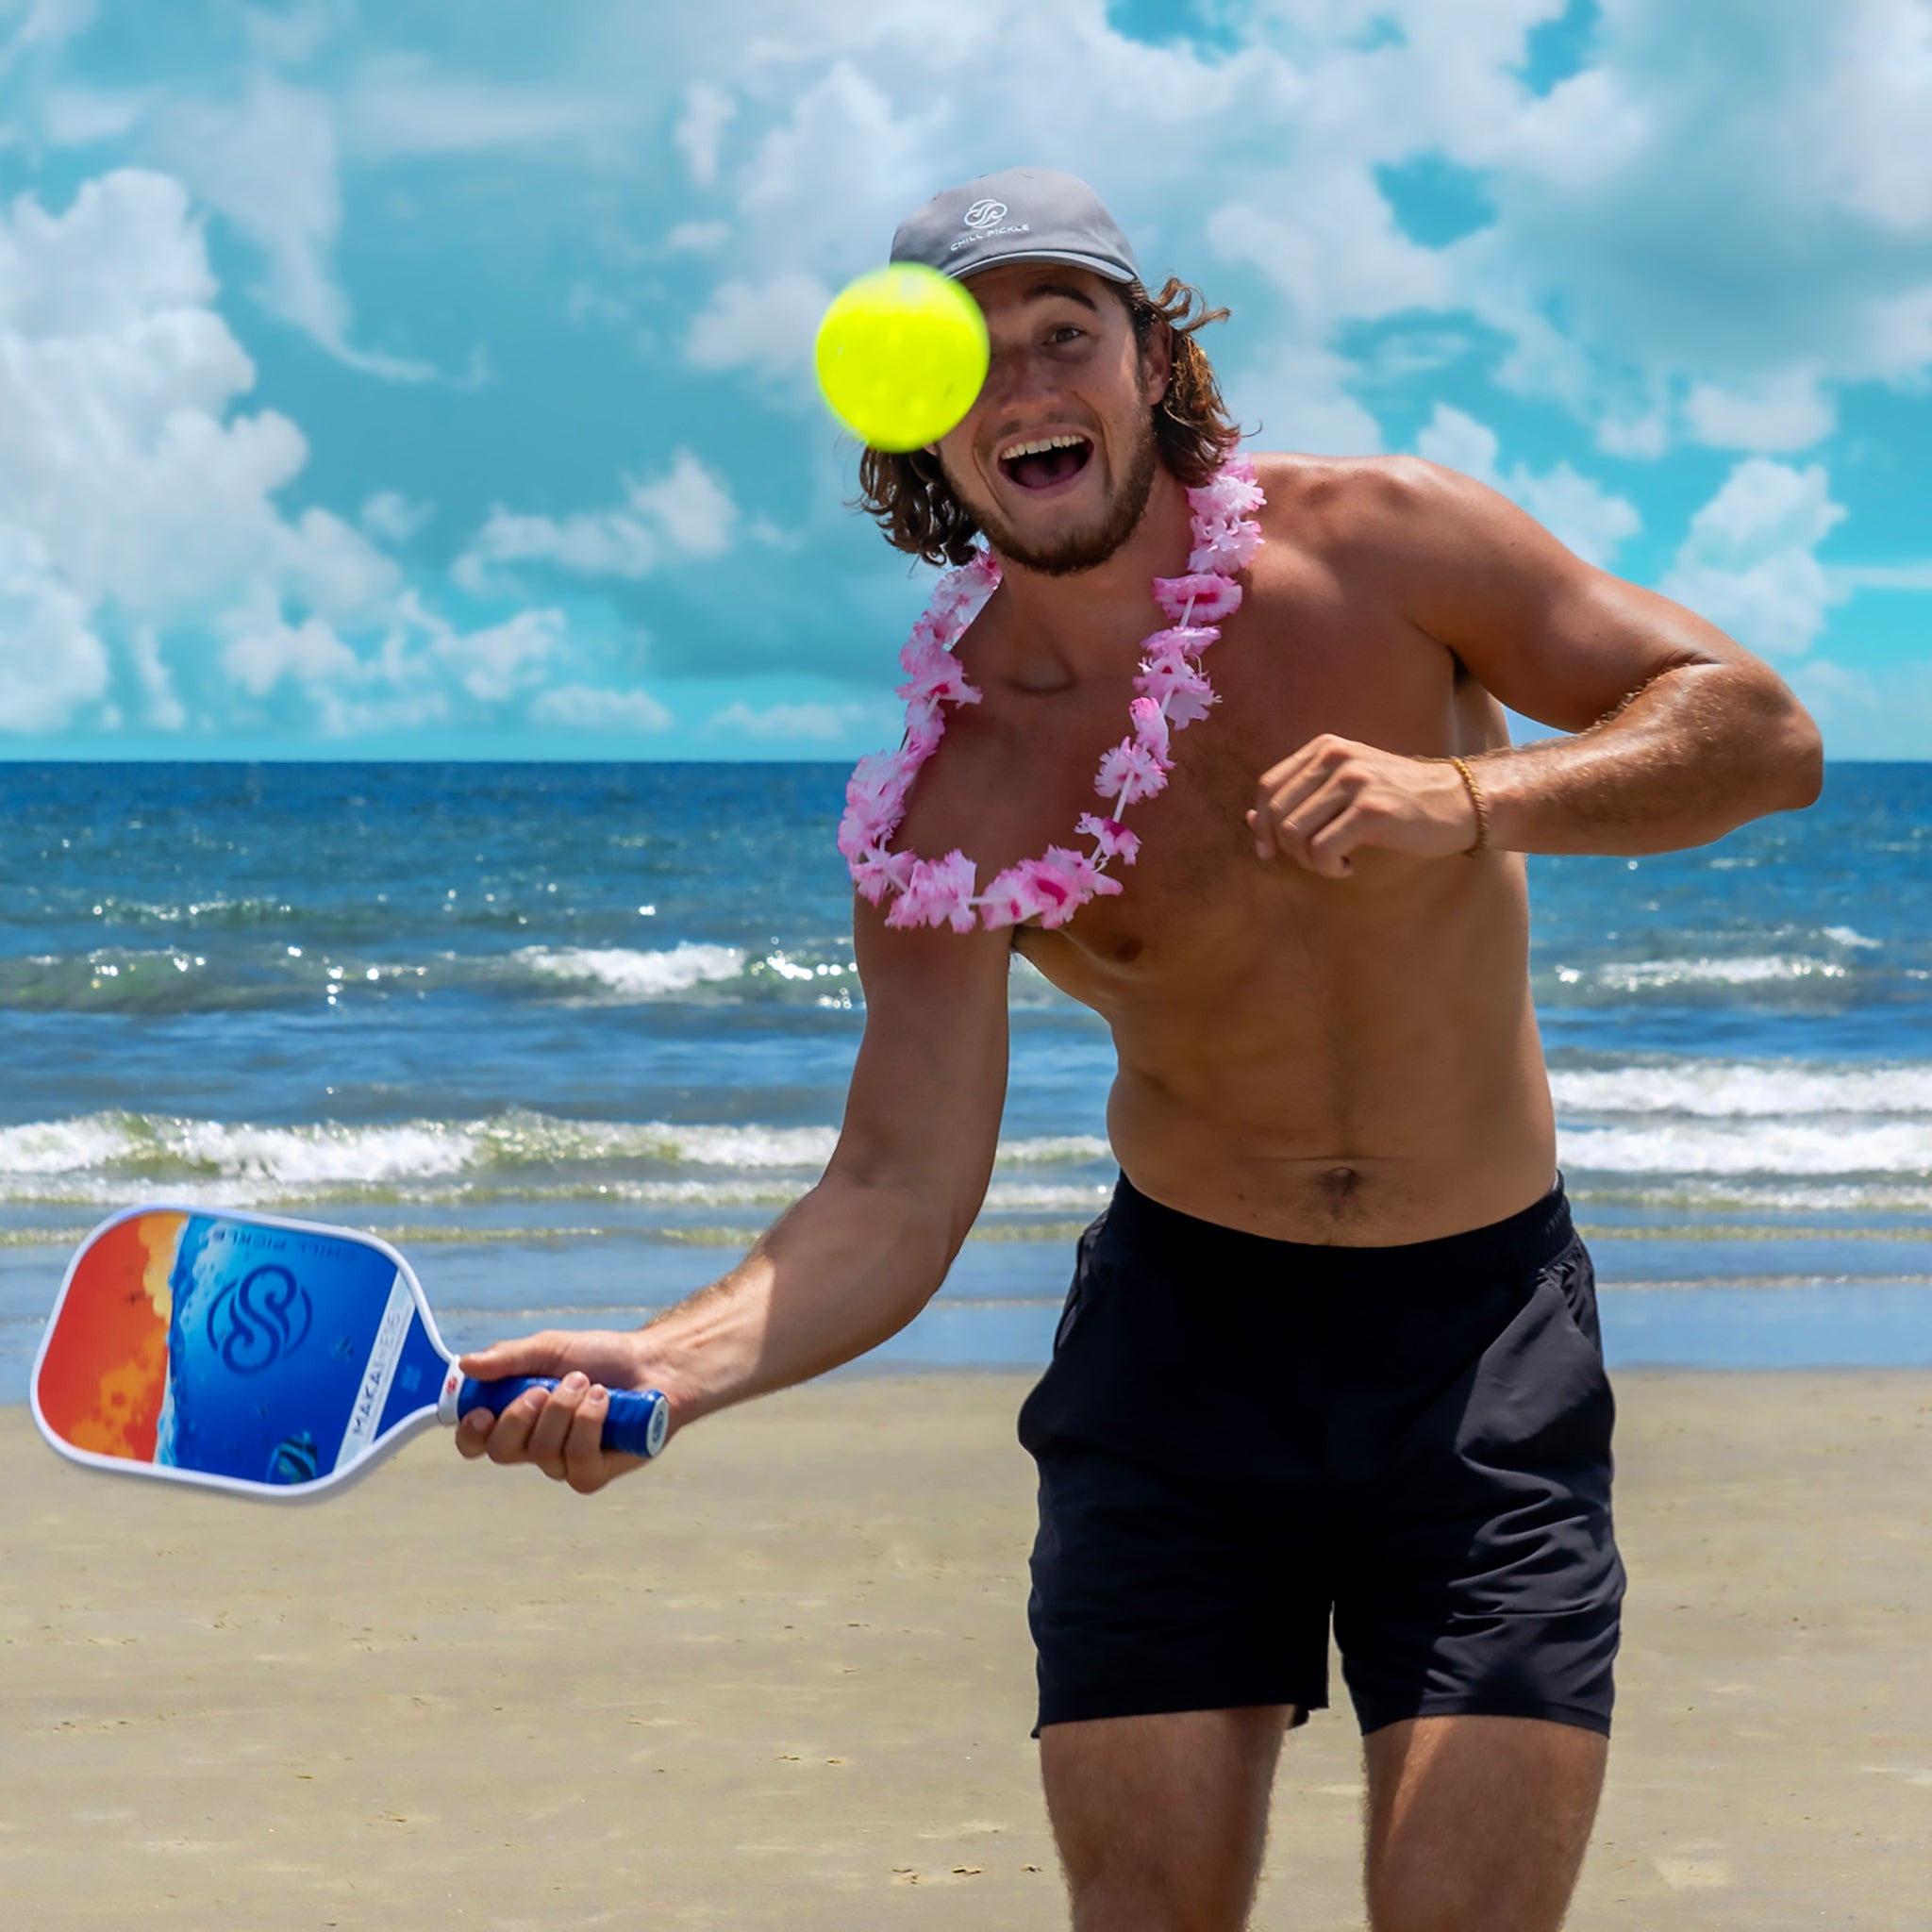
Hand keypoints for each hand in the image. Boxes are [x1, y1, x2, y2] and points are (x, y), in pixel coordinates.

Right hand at [453, 1327, 664, 1493]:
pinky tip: (604, 1403)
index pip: (476, 1440)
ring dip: (565, 1410)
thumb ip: (509, 1358)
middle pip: (501, 1450)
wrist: (654, 1364)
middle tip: (543, 1389)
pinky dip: (589, 1425)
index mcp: (516, 1415)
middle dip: (519, 1417)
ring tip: (590, 1385)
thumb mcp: (550, 1347)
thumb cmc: (601, 1356)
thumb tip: (466, 1365)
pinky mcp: (593, 1473)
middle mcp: (535, 1444)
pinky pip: (576, 1462)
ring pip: (541, 1453)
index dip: (470, 1433)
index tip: (480, 1413)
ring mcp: (564, 1462)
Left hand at [1247, 735, 1479, 877]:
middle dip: (1286, 847)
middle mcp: (1335, 758)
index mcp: (1324, 748)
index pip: (1268, 787)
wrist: (1459, 801)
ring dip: (1308, 860)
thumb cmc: (1399, 799)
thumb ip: (1301, 799)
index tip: (1270, 850)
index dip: (1261, 824)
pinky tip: (1348, 867)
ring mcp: (1354, 782)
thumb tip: (1251, 821)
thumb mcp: (1346, 787)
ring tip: (1335, 862)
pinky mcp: (1371, 811)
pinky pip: (1322, 850)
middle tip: (1314, 859)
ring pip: (1294, 833)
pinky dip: (1328, 868)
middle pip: (1276, 813)